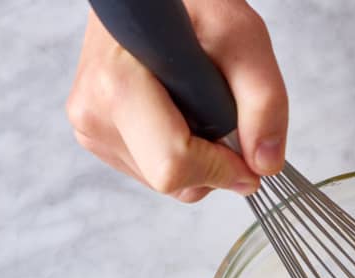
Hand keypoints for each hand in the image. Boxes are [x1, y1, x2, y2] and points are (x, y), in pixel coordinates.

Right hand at [66, 1, 286, 201]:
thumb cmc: (192, 3)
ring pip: (167, 183)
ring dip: (199, 156)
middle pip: (173, 183)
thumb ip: (264, 103)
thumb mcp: (243, 37)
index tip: (248, 153)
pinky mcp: (96, 136)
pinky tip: (179, 111)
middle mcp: (93, 114)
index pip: (173, 168)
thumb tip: (265, 165)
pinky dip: (181, 152)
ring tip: (195, 101)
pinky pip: (154, 171)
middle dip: (213, 162)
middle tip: (219, 111)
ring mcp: (90, 129)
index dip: (222, 169)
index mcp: (117, 87)